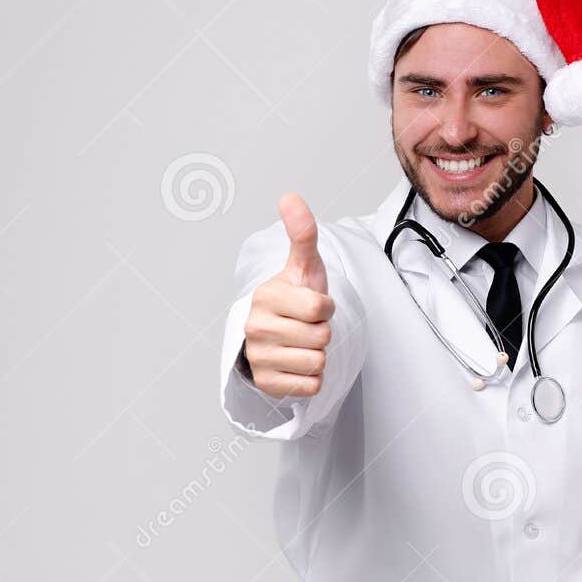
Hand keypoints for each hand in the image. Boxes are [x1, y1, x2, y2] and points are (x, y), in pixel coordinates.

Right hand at [241, 194, 336, 399]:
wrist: (277, 336)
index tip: (312, 305)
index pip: (320, 307)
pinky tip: (297, 365)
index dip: (325, 307)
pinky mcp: (267, 385)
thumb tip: (290, 196)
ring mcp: (259, 358)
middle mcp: (255, 328)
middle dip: (322, 331)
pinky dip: (312, 378)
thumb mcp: (303, 266)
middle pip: (321, 336)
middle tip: (306, 326)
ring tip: (302, 344)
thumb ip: (302, 234)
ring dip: (318, 355)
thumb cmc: (294, 299)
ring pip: (318, 361)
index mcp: (265, 297)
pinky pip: (311, 385)